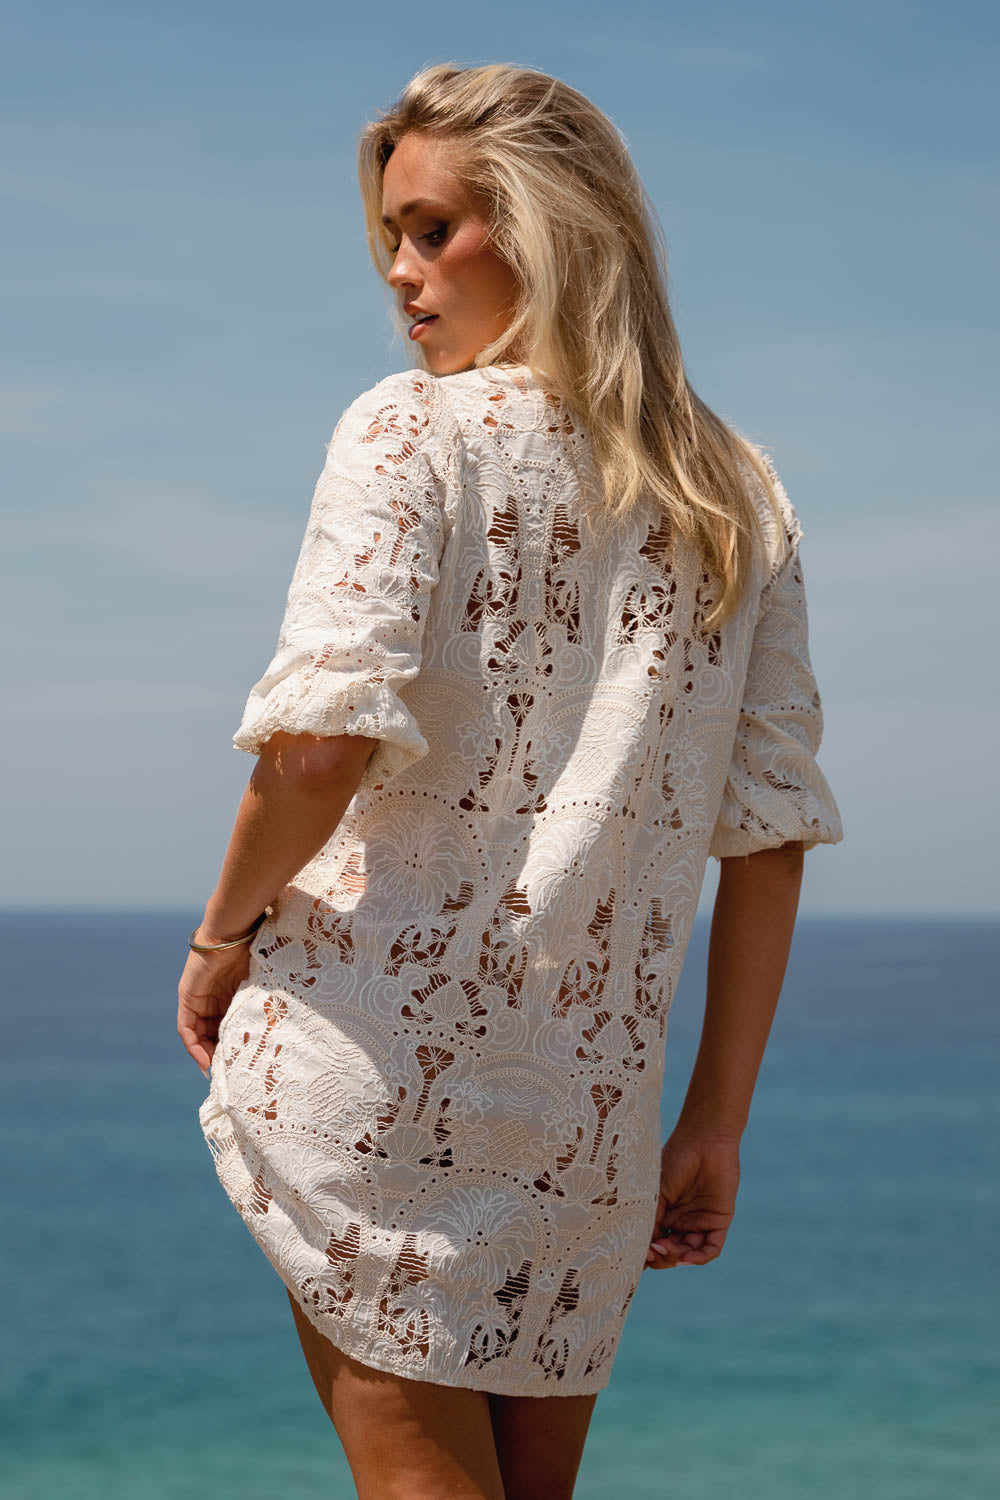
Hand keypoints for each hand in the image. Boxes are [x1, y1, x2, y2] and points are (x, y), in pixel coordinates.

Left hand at [177, 926, 253, 1077]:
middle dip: (219, 1054)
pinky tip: (205, 1060)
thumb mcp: (262, 984)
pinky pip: (186, 1028)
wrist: (235, 931)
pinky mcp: (187, 997)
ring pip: (198, 1034)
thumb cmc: (256, 950)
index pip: (227, 1026)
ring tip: (219, 1071)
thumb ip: (265, 1001)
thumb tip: (289, 1024)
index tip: (242, 1065)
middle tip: (230, 1074)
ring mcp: (198, 998)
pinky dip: (194, 1046)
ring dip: (206, 1054)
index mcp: (231, 994)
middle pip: (212, 1034)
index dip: (232, 1046)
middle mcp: (213, 998)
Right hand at [644, 1129, 740, 1269]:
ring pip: (688, 1254)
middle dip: (661, 1257)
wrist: (704, 1140)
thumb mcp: (656, 1192)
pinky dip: (698, 1258)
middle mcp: (681, 1220)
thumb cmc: (675, 1160)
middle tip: (652, 1251)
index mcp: (664, 1213)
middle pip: (670, 1253)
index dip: (645, 1253)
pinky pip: (711, 1248)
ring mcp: (700, 1221)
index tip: (634, 1255)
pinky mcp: (719, 1221)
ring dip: (676, 1258)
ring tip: (666, 1248)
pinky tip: (686, 1257)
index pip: (654, 1242)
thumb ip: (650, 1220)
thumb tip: (639, 1250)